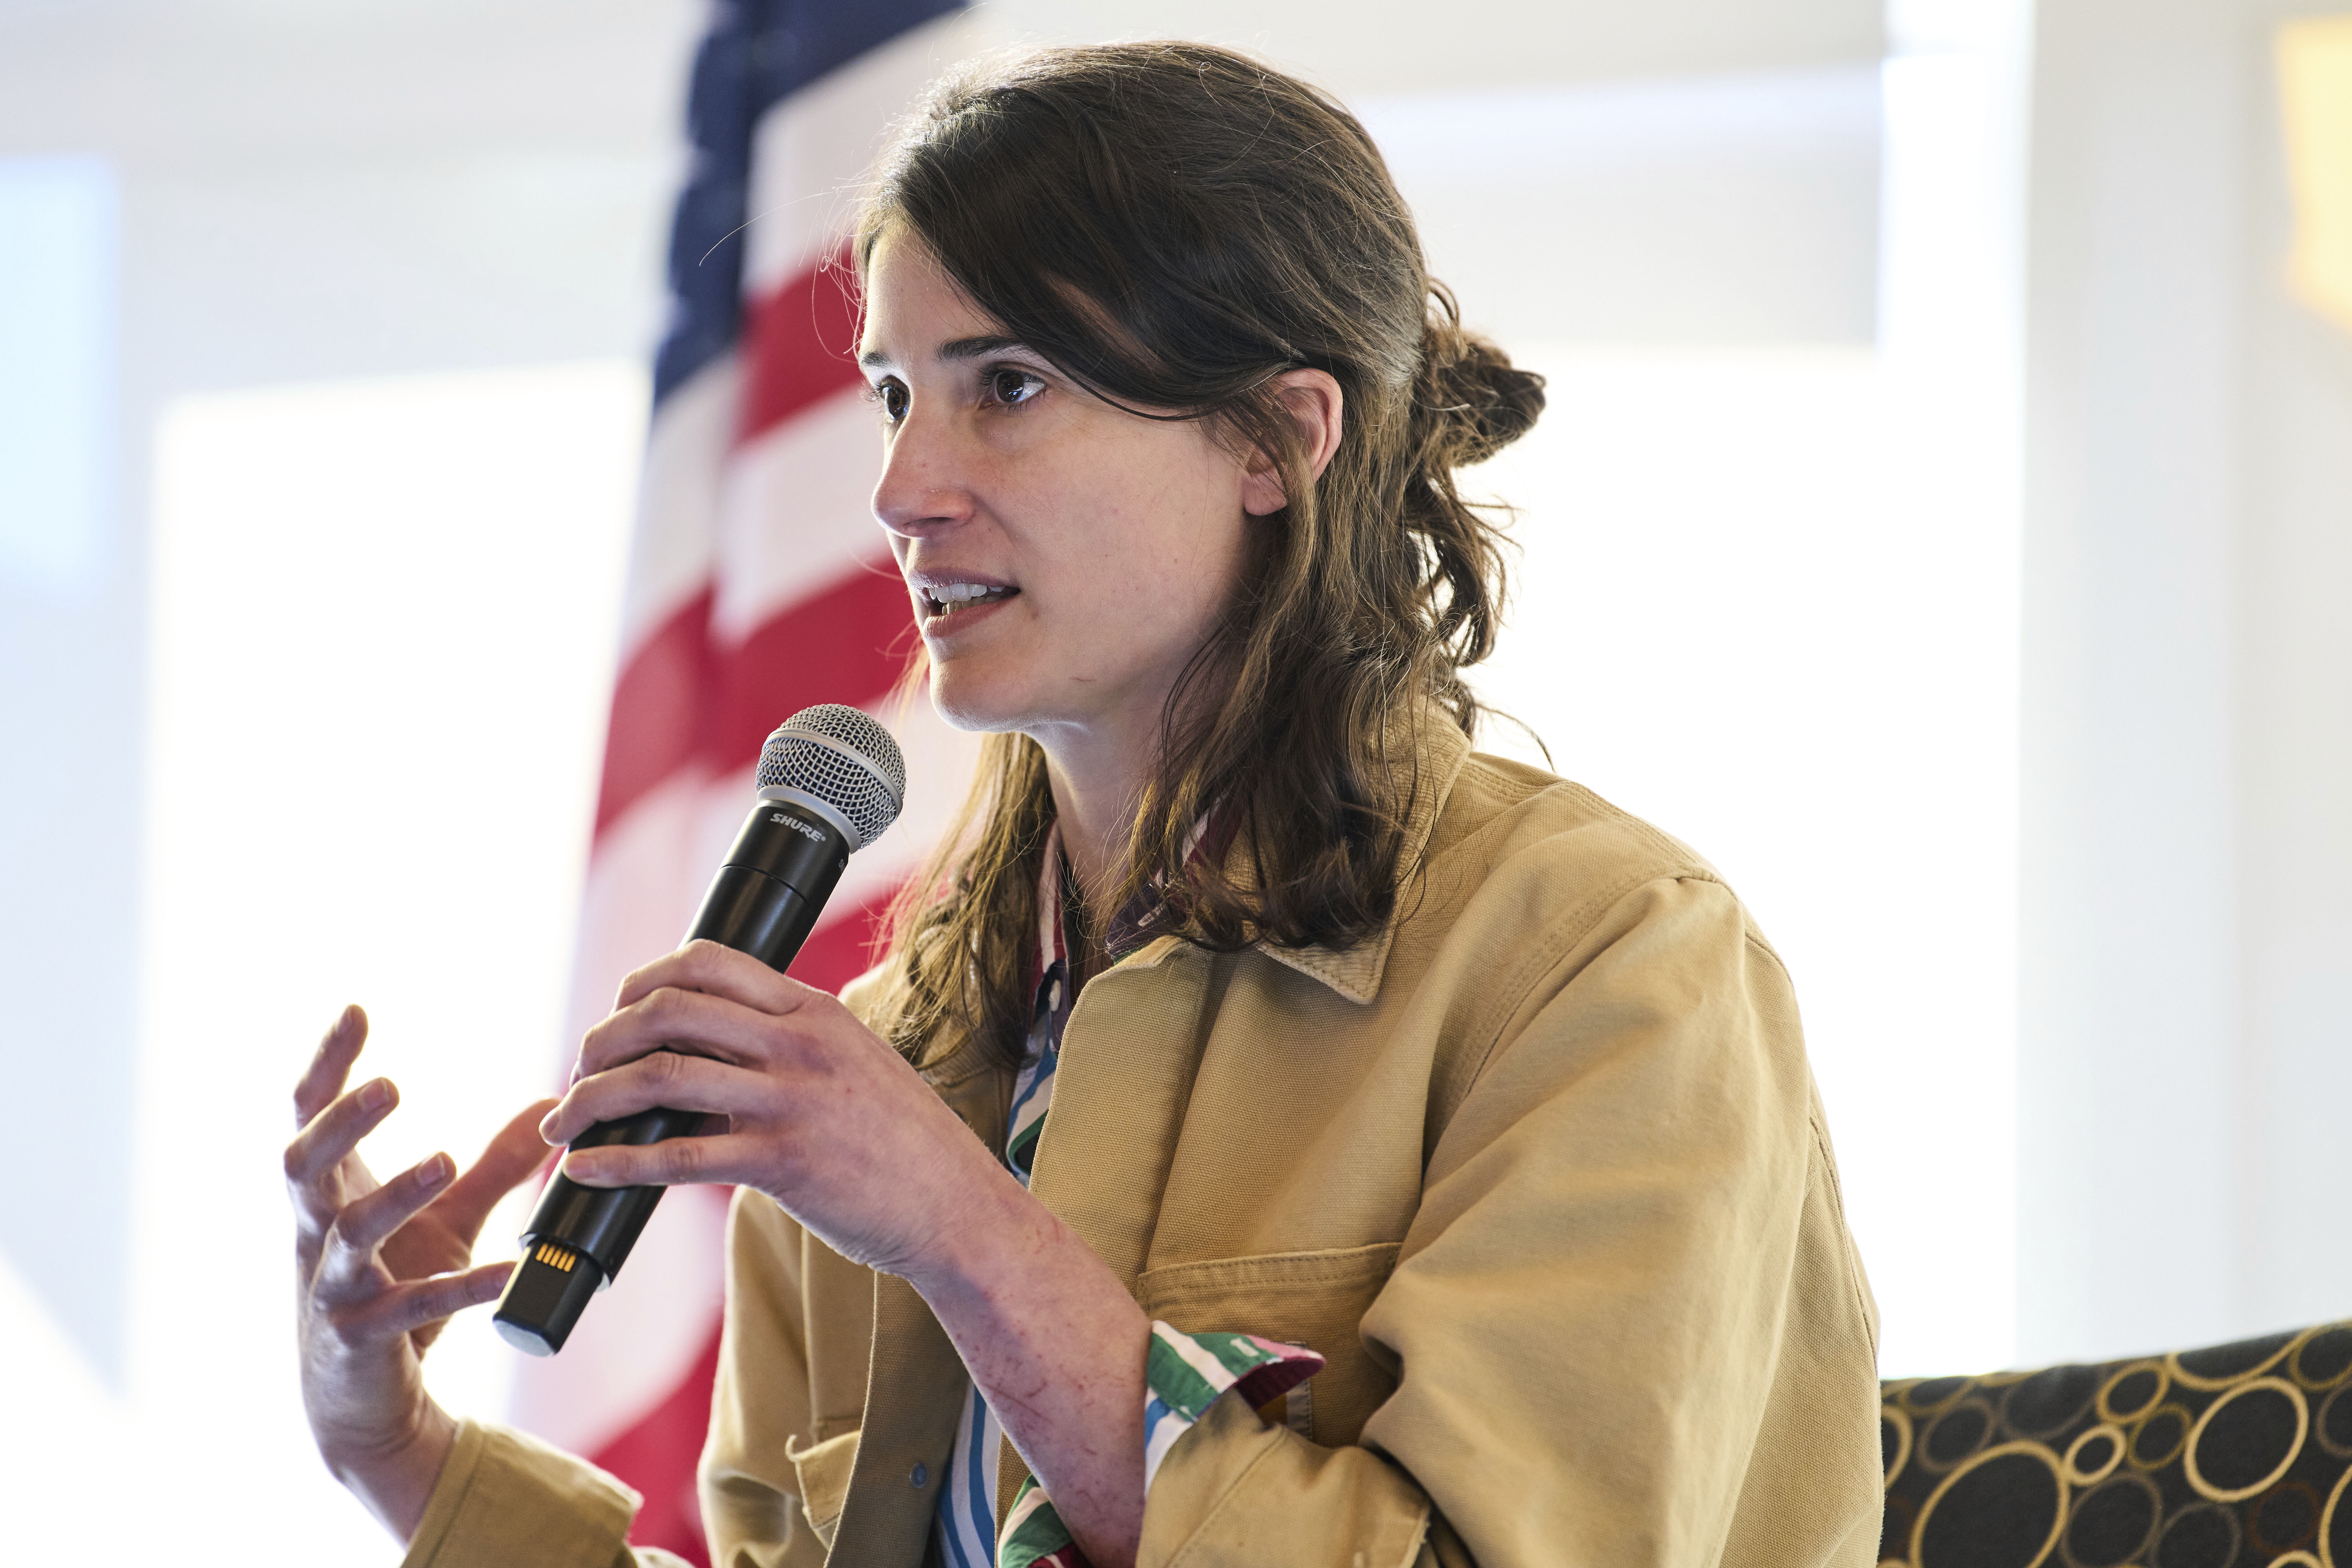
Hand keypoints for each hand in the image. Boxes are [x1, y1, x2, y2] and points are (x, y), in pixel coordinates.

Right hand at [286, 1004, 558, 1539]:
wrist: (361, 1404)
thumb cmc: (395, 1290)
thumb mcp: (448, 1220)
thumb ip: (495, 1165)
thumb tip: (552, 1104)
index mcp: (333, 1196)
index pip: (311, 1117)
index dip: (327, 1065)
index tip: (355, 1010)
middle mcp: (319, 1236)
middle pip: (302, 1166)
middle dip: (339, 1124)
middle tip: (388, 1083)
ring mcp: (333, 1289)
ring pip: (347, 1236)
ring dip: (396, 1196)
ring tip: (445, 1159)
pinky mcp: (361, 1340)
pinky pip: (408, 1308)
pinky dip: (459, 1288)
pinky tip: (507, 1273)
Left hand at [539, 940, 1016, 1286]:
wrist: (956, 1206)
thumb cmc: (902, 1142)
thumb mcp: (852, 1063)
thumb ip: (787, 1045)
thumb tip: (707, 1048)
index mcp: (813, 1010)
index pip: (706, 962)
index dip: (641, 982)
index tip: (615, 1016)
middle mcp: (800, 1044)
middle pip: (668, 1010)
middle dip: (601, 1039)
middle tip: (578, 1073)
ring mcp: (792, 1101)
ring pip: (661, 1077)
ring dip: (592, 1100)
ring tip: (562, 1124)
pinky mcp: (784, 1164)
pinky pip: (679, 1156)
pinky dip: (618, 1164)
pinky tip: (585, 1170)